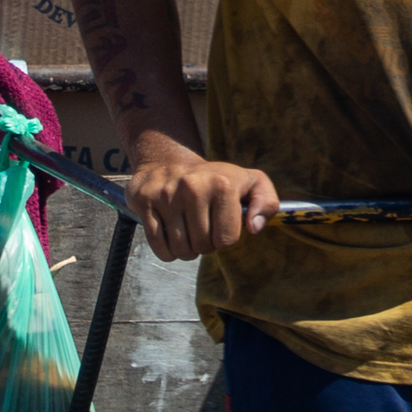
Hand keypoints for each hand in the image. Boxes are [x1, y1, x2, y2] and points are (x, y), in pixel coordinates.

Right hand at [127, 141, 279, 262]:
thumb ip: (267, 203)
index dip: (224, 239)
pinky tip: (170, 236)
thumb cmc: (215, 179)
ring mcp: (166, 194)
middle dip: (204, 245)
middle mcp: (193, 187)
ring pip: (180, 249)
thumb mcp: (251, 182)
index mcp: (222, 185)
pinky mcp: (144, 201)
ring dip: (185, 249)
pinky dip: (165, 250)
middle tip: (202, 228)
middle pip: (202, 246)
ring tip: (187, 232)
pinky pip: (157, 245)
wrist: (168, 161)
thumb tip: (255, 228)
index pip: (226, 240)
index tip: (220, 226)